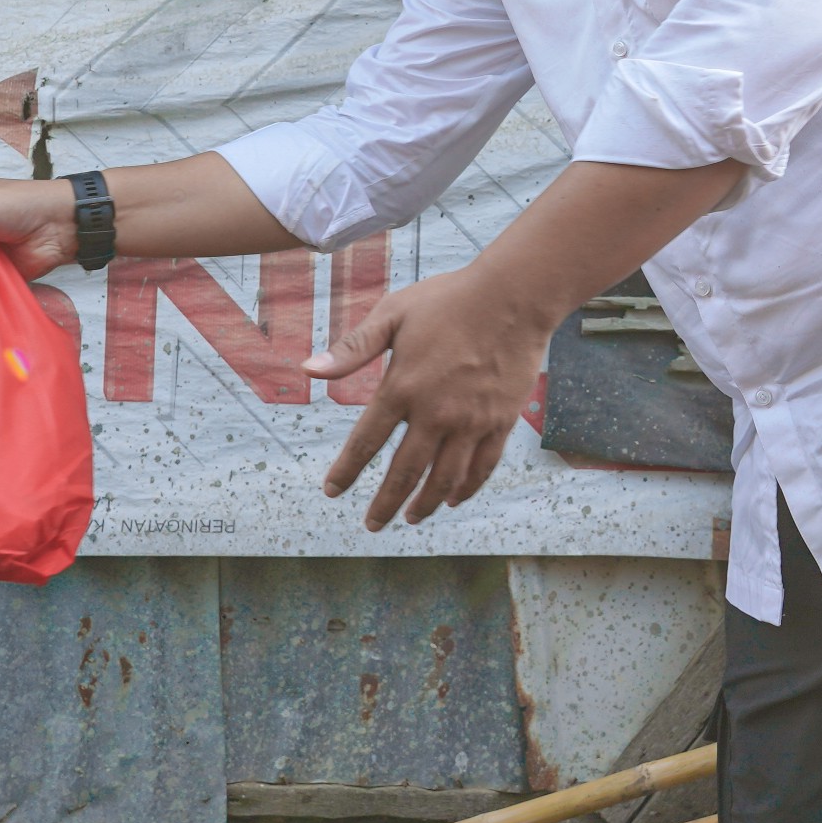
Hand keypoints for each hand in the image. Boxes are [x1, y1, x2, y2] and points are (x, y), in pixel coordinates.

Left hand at [304, 265, 552, 530]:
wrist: (513, 296)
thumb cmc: (449, 300)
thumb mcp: (393, 314)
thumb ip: (352, 348)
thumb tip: (308, 369)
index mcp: (402, 388)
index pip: (365, 442)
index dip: (346, 471)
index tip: (332, 491)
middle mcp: (435, 414)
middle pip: (404, 473)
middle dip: (384, 504)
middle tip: (372, 525)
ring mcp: (471, 422)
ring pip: (444, 479)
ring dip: (424, 504)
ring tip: (412, 518)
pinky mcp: (500, 422)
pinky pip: (481, 467)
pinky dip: (465, 488)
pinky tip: (453, 498)